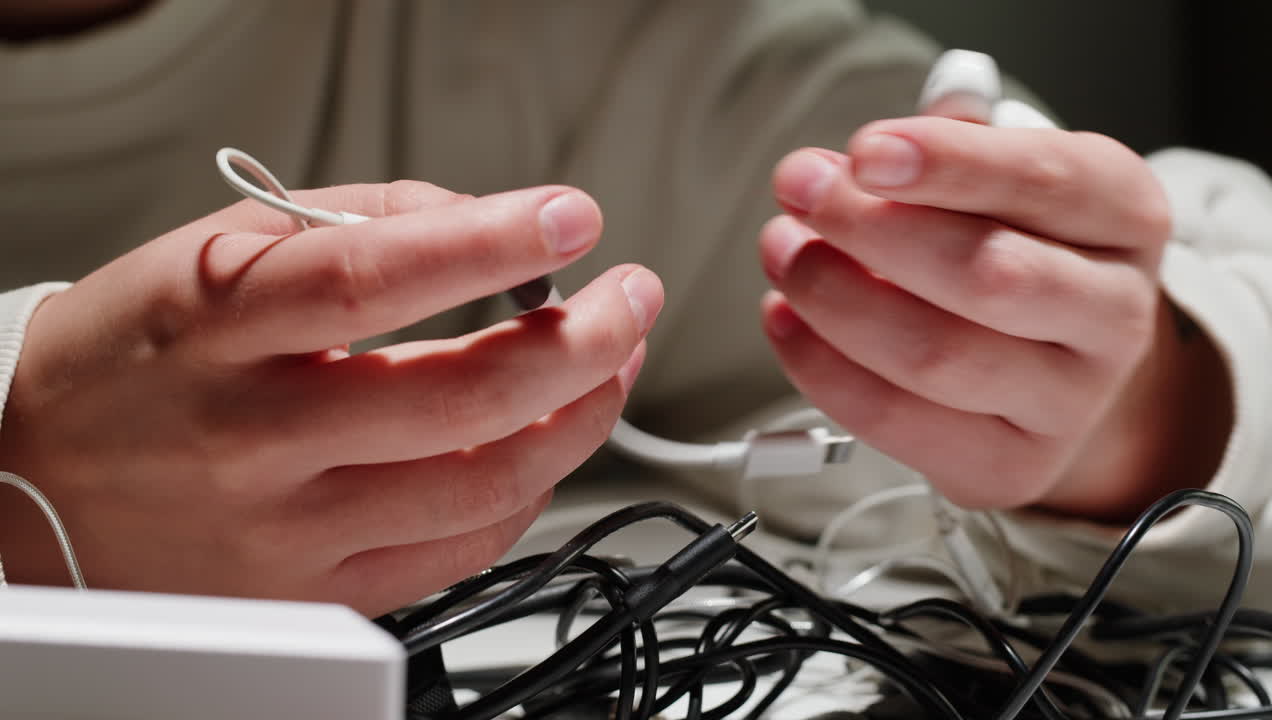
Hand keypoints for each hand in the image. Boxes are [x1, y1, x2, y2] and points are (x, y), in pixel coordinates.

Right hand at [0, 181, 662, 614]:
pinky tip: (549, 441)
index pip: (370, 278)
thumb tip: (479, 223)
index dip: (486, 244)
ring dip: (576, 420)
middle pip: (454, 402)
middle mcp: (250, 439)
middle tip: (629, 300)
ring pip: (477, 488)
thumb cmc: (134, 359)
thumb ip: (350, 224)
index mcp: (216, 329)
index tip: (568, 218)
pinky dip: (529, 491)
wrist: (35, 484)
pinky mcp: (316, 592)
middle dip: (578, 344)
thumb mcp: (209, 254)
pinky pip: (459, 551)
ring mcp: (284, 531)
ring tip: (612, 366)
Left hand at [760, 117, 1230, 522]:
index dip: (949, 164)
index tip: (866, 150)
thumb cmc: (1013, 249)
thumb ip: (940, 155)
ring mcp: (1069, 402)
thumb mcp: (1001, 181)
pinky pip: (898, 420)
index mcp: (1124, 216)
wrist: (1056, 367)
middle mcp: (1114, 314)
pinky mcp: (1011, 467)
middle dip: (871, 228)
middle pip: (987, 274)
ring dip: (835, 297)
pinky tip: (785, 319)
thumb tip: (856, 159)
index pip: (1046, 181)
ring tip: (784, 252)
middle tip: (799, 189)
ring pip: (936, 355)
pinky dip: (823, 367)